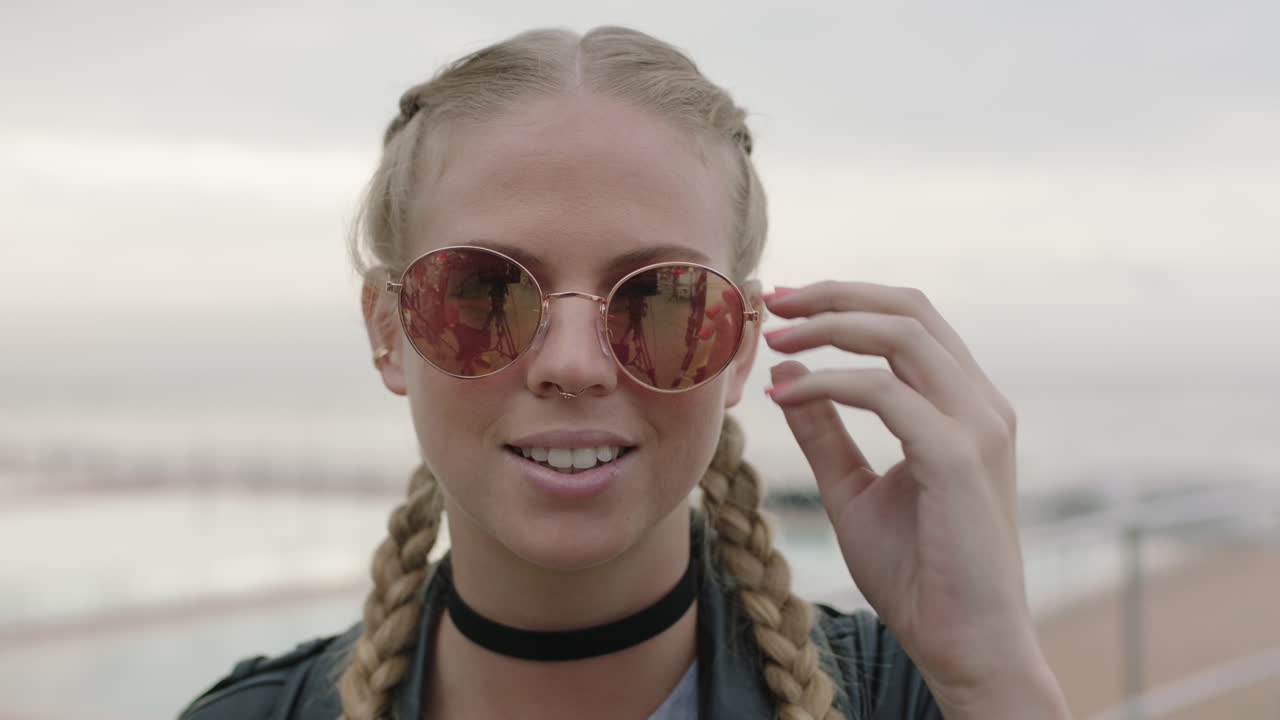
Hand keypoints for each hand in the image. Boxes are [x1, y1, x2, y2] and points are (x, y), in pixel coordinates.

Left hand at [763, 282, 1065, 713]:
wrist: (963, 646)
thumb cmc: (917, 575)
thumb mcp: (853, 490)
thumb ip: (826, 432)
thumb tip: (788, 376)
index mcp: (964, 405)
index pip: (910, 320)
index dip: (846, 300)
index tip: (784, 306)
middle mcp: (980, 404)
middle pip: (909, 308)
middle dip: (834, 294)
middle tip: (774, 302)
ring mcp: (978, 426)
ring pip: (903, 334)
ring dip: (831, 326)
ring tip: (775, 340)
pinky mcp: (959, 457)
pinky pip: (886, 393)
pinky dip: (830, 384)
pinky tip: (788, 397)